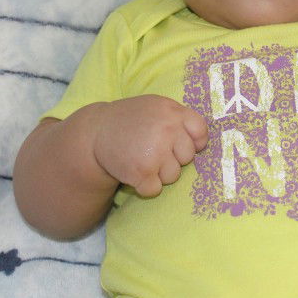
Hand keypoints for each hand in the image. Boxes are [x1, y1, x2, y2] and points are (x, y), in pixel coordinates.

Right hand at [87, 95, 208, 196]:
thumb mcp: (156, 107)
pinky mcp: (142, 172)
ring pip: (173, 176)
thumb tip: (203, 143)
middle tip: (152, 150)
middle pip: (188, 158)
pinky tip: (134, 171)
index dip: (194, 142)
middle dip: (173, 159)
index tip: (179, 144)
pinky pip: (155, 189)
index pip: (201, 132)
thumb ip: (179, 119)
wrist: (94, 133)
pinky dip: (145, 186)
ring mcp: (155, 151)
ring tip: (141, 158)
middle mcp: (167, 130)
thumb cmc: (130, 121)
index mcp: (172, 111)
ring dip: (159, 174)